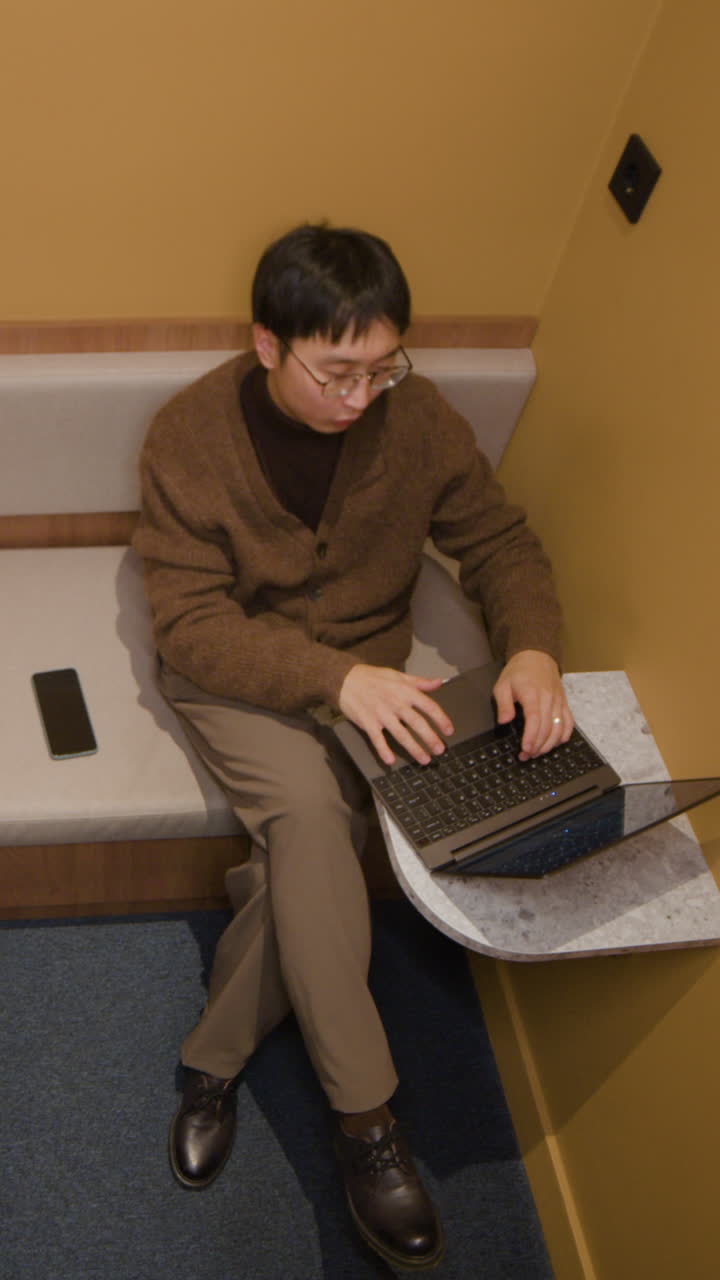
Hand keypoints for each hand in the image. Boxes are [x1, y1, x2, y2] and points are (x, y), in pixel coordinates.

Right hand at [339, 664, 453, 765]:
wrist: (345, 679)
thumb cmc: (372, 677)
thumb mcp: (398, 675)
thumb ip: (419, 682)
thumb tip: (439, 682)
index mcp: (405, 691)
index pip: (429, 706)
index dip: (441, 719)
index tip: (449, 731)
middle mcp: (395, 703)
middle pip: (417, 723)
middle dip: (430, 738)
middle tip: (440, 750)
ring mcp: (381, 713)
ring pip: (401, 734)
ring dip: (413, 748)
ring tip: (424, 759)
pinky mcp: (368, 722)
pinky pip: (377, 739)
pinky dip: (383, 750)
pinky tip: (390, 761)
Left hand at [493, 650, 573, 759]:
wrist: (537, 656)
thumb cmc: (518, 672)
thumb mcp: (502, 685)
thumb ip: (503, 704)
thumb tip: (504, 721)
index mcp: (532, 693)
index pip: (535, 719)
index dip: (532, 737)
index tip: (525, 749)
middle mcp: (549, 698)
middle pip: (548, 727)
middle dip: (538, 745)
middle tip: (526, 756)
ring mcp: (559, 701)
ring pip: (559, 728)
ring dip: (550, 744)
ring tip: (538, 752)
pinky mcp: (564, 703)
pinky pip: (569, 722)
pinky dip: (564, 735)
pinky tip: (556, 743)